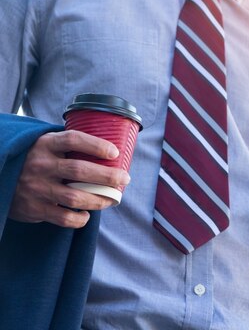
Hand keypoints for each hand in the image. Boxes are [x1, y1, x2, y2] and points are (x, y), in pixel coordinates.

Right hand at [9, 130, 130, 227]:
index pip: (73, 140)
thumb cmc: (34, 160)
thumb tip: (109, 151)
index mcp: (45, 144)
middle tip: (124, 179)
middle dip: (108, 176)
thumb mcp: (45, 145)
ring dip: (99, 200)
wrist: (0, 176)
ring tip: (112, 199)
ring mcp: (37, 188)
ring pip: (76, 197)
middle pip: (80, 170)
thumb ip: (68, 146)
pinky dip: (80, 218)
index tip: (115, 153)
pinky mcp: (34, 208)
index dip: (96, 145)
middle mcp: (40, 165)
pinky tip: (87, 214)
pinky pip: (64, 217)